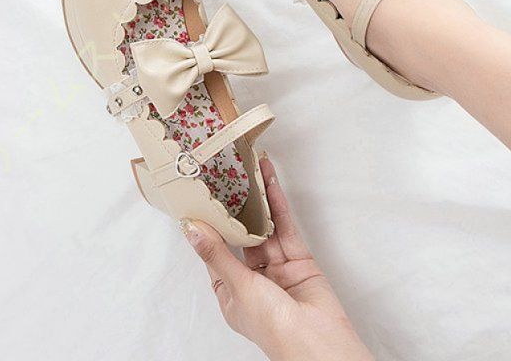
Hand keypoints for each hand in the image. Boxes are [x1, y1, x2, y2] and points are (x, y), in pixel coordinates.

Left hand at [182, 156, 372, 360]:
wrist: (318, 343)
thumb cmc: (275, 329)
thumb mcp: (238, 287)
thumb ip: (217, 254)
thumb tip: (192, 229)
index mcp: (232, 292)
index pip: (215, 251)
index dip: (209, 225)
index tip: (200, 198)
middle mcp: (253, 279)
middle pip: (241, 234)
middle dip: (236, 207)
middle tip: (228, 176)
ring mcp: (277, 268)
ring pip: (264, 226)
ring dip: (259, 198)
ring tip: (252, 168)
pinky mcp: (298, 258)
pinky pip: (285, 226)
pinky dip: (277, 204)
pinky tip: (271, 184)